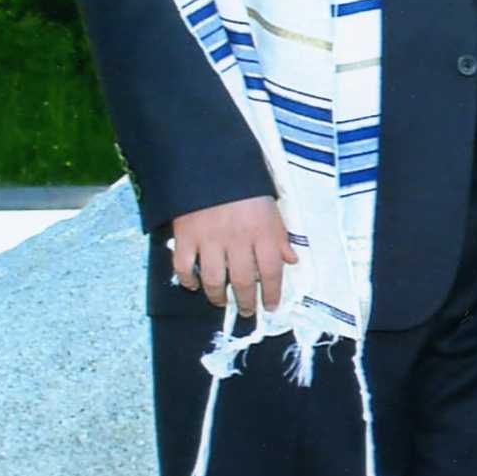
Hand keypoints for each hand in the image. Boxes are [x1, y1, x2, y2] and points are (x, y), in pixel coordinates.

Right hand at [168, 195, 295, 316]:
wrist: (210, 164)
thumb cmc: (246, 189)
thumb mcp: (271, 209)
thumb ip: (281, 236)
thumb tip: (292, 260)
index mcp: (263, 231)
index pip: (272, 271)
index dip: (273, 293)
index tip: (270, 306)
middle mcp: (238, 239)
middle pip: (244, 281)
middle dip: (246, 302)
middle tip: (246, 311)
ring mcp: (210, 239)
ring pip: (214, 280)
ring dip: (218, 297)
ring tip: (221, 302)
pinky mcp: (186, 236)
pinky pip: (184, 266)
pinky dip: (188, 280)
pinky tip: (193, 285)